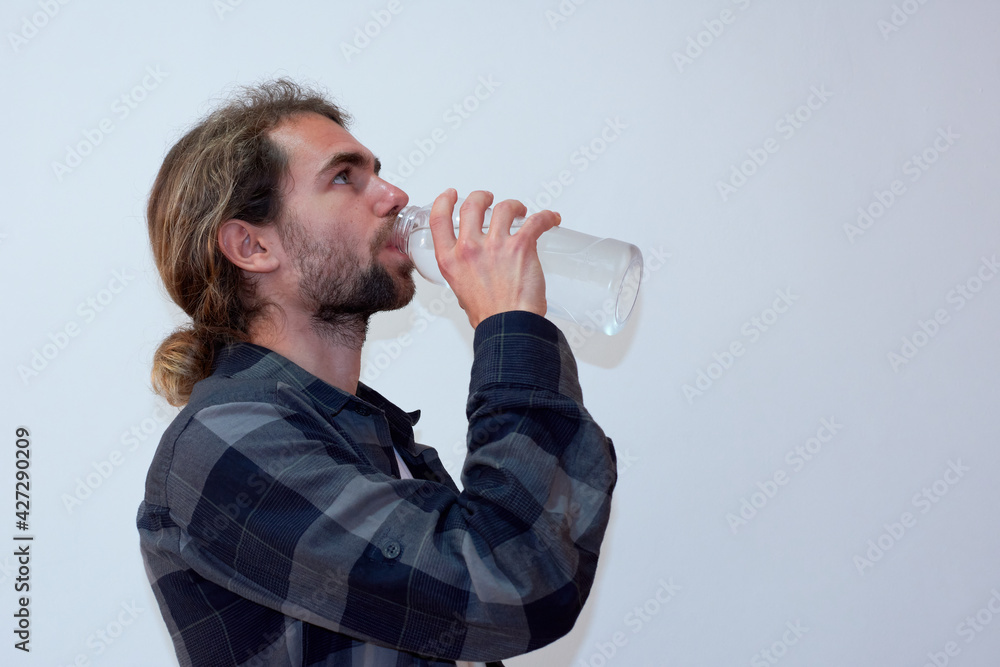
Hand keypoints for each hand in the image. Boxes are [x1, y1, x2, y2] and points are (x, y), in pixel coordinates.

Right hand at [427, 189, 560, 327]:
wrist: (508, 326)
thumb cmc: (489, 316)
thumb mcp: (461, 292)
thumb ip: (463, 275)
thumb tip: (473, 269)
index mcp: (450, 260)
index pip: (438, 220)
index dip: (443, 202)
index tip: (451, 195)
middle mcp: (469, 249)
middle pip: (472, 206)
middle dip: (481, 197)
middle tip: (490, 199)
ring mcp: (495, 246)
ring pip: (503, 208)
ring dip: (513, 206)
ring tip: (520, 211)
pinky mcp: (521, 246)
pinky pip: (536, 221)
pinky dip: (546, 217)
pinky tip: (551, 219)